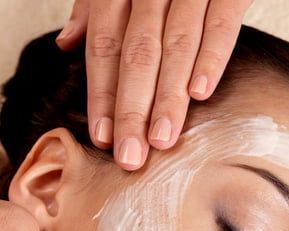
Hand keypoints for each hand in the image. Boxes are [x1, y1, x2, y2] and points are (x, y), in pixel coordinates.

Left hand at [55, 0, 251, 170]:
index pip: (105, 45)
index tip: (102, 136)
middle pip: (136, 53)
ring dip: (167, 96)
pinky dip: (212, 57)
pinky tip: (200, 93)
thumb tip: (67, 44)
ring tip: (161, 140)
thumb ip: (95, 5)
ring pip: (175, 44)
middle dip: (131, 109)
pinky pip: (220, 22)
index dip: (102, 92)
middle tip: (130, 156)